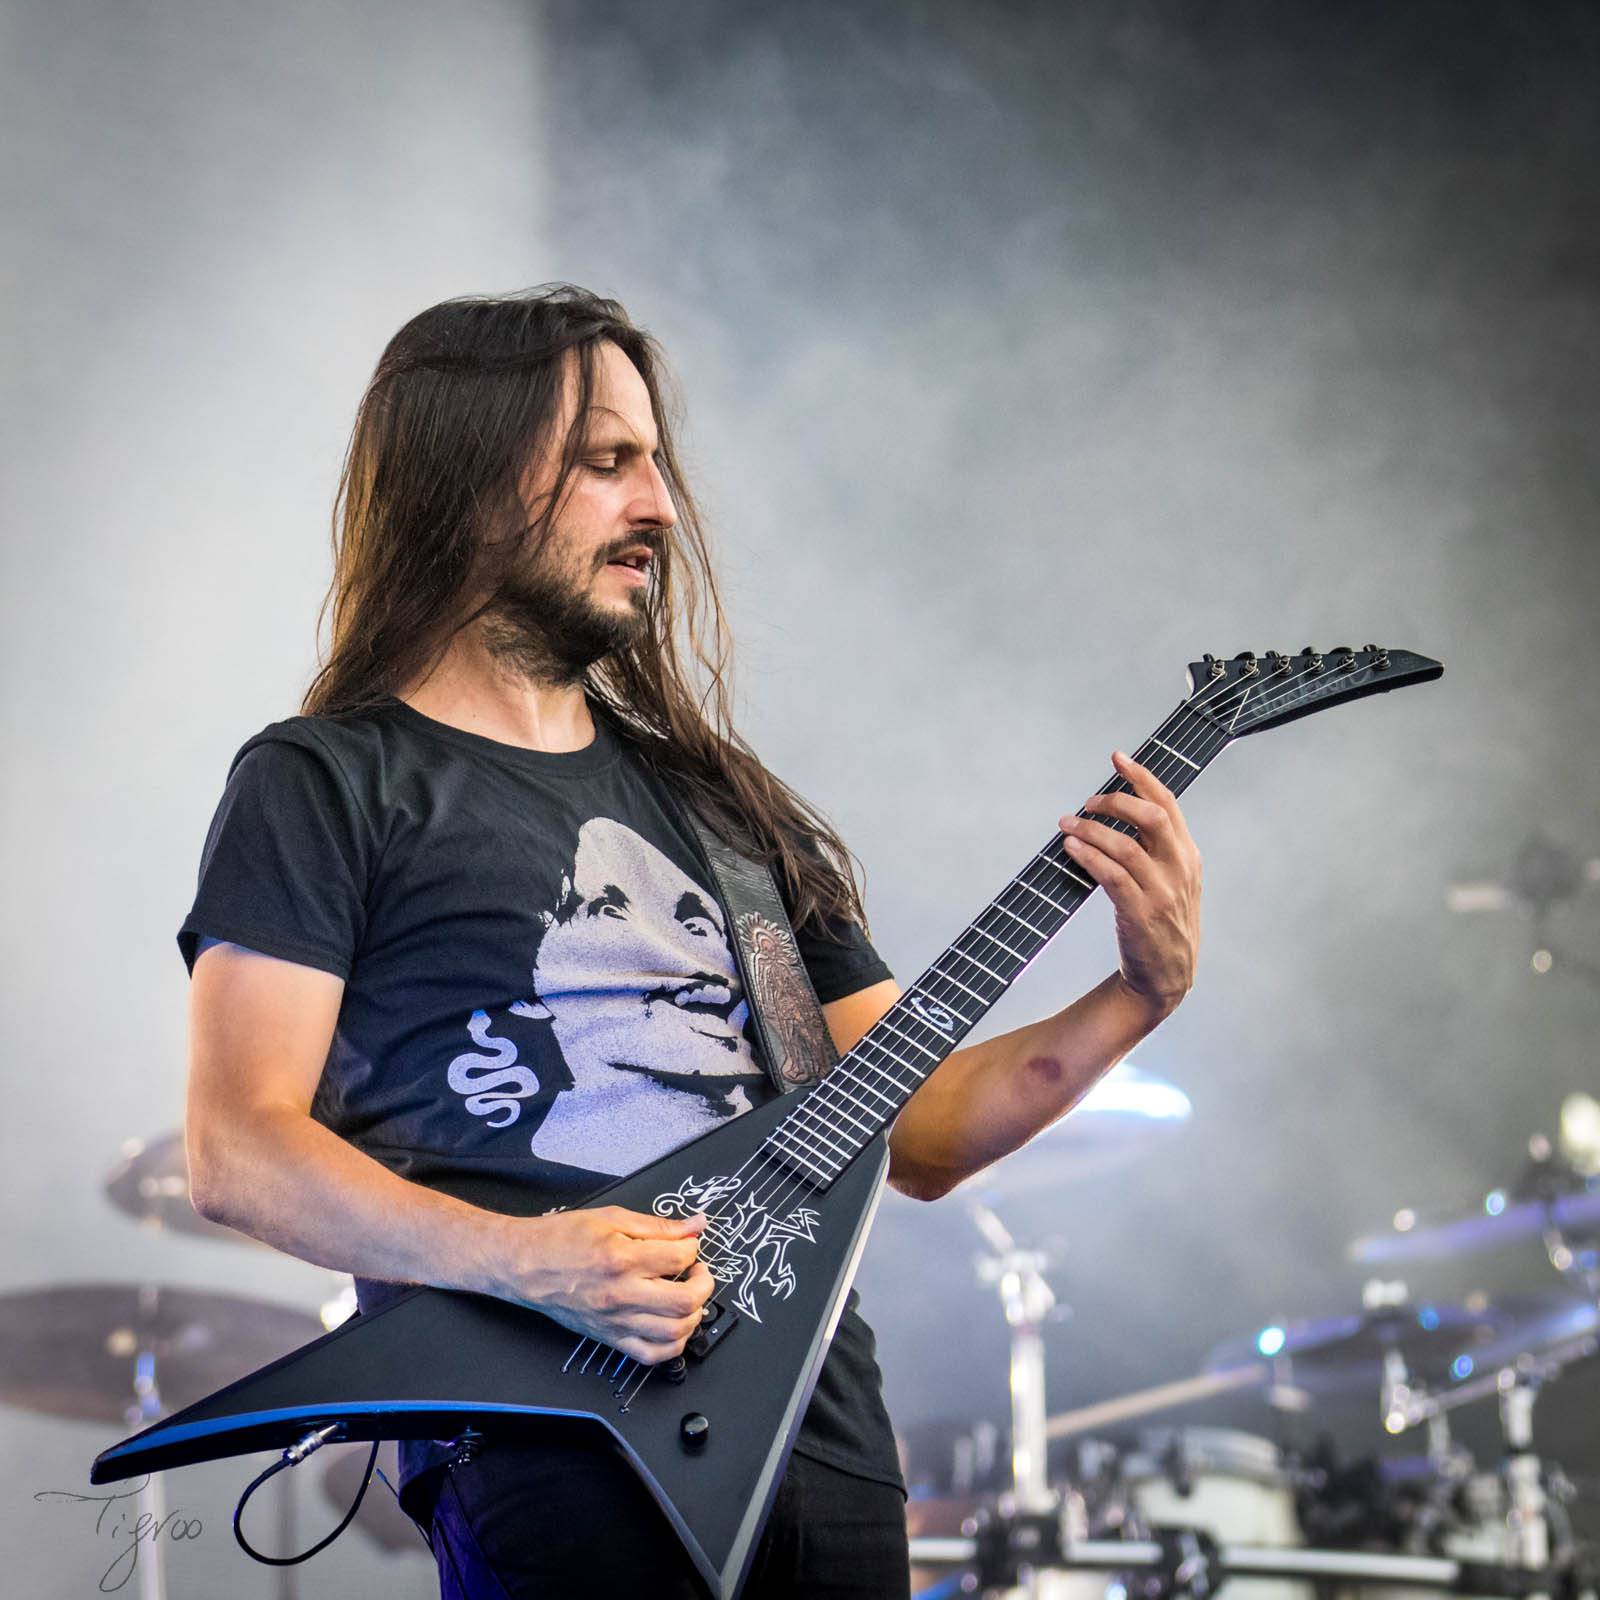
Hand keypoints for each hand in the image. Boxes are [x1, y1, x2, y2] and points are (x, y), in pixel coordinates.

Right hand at [491, 1205, 715, 1363]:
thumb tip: (696, 1225)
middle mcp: (621, 1294)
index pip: (679, 1258)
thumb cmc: (561, 1239)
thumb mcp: (611, 1217)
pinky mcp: (609, 1338)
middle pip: (685, 1301)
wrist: (525, 1265)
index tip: (689, 1243)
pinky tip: (674, 1326)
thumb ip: (658, 1225)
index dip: (692, 1247)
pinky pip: (650, 1355)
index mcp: (622, 1258)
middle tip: (697, 1271)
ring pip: (674, 1333)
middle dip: (704, 1283)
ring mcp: (616, 1321)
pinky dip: (672, 1345)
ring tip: (688, 1297)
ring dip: (694, 1314)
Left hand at [1057, 750, 1201, 1017]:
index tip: (1117, 758)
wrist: (1165, 978)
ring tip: (1067, 825)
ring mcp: (1162, 893)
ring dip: (1092, 830)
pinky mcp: (1141, 914)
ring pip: (1126, 845)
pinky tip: (1071, 849)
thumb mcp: (1173, 882)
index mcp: (1189, 856)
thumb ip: (1157, 849)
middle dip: (1116, 800)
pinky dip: (1089, 856)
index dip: (1142, 777)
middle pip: (1152, 817)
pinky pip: (1112, 875)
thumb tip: (1120, 811)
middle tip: (1087, 802)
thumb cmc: (1161, 925)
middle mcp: (1180, 870)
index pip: (1168, 805)